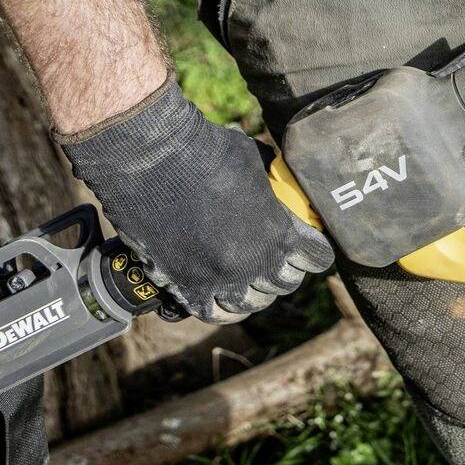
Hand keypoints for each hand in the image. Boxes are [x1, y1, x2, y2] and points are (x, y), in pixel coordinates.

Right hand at [58, 78, 334, 323]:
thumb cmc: (207, 151)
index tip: (311, 248)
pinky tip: (225, 297)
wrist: (149, 158)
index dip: (315, 253)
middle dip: (285, 272)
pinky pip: (212, 312)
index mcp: (278, 236)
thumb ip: (276, 186)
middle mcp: (251, 266)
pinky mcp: (182, 286)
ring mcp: (216, 280)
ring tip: (252, 280)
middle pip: (282, 285)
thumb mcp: (259, 163)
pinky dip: (222, 307)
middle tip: (280, 262)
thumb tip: (287, 189)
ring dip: (255, 292)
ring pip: (248, 303)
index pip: (315, 260)